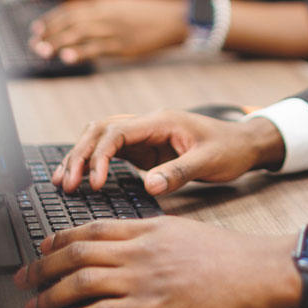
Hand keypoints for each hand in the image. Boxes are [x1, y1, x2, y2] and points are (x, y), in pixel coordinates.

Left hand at [12, 217, 300, 307]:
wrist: (261, 270)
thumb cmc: (234, 259)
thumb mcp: (188, 235)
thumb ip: (157, 240)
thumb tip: (136, 252)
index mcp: (150, 228)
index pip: (92, 228)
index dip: (60, 238)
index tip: (43, 246)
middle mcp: (140, 248)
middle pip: (77, 252)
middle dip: (43, 265)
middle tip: (23, 278)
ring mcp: (143, 276)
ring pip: (80, 280)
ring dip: (49, 294)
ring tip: (33, 307)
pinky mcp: (150, 307)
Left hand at [28, 0, 187, 63]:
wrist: (175, 17)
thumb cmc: (148, 12)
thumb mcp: (120, 3)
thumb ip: (99, 8)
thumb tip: (76, 11)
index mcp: (104, 2)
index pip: (70, 10)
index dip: (51, 20)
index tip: (37, 28)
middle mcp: (105, 14)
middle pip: (70, 23)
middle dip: (50, 33)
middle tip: (34, 43)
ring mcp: (114, 29)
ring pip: (79, 35)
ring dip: (58, 43)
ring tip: (43, 51)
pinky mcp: (123, 45)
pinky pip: (98, 49)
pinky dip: (81, 52)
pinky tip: (67, 58)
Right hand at [53, 110, 286, 194]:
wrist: (244, 143)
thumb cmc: (229, 148)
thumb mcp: (209, 161)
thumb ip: (179, 172)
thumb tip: (149, 186)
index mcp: (161, 121)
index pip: (117, 131)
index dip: (99, 155)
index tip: (93, 182)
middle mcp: (148, 123)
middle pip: (100, 129)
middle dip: (79, 154)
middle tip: (66, 183)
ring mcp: (144, 135)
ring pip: (101, 136)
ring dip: (80, 155)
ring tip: (63, 181)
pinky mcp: (144, 148)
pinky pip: (111, 149)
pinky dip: (93, 161)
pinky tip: (81, 178)